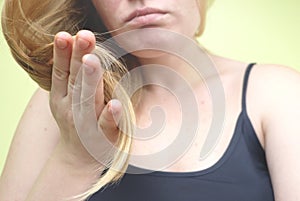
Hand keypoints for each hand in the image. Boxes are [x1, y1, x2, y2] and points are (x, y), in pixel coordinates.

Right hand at [50, 30, 121, 165]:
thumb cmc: (76, 120)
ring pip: (88, 99)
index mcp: (62, 97)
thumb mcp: (65, 98)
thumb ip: (68, 75)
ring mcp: (87, 123)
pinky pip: (106, 125)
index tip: (65, 35)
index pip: (61, 72)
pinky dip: (109, 116)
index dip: (61, 54)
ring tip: (92, 61)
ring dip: (91, 80)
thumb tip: (72, 43)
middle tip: (83, 37)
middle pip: (75, 81)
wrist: (79, 156)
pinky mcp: (103, 137)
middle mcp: (72, 108)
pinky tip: (114, 104)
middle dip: (78, 58)